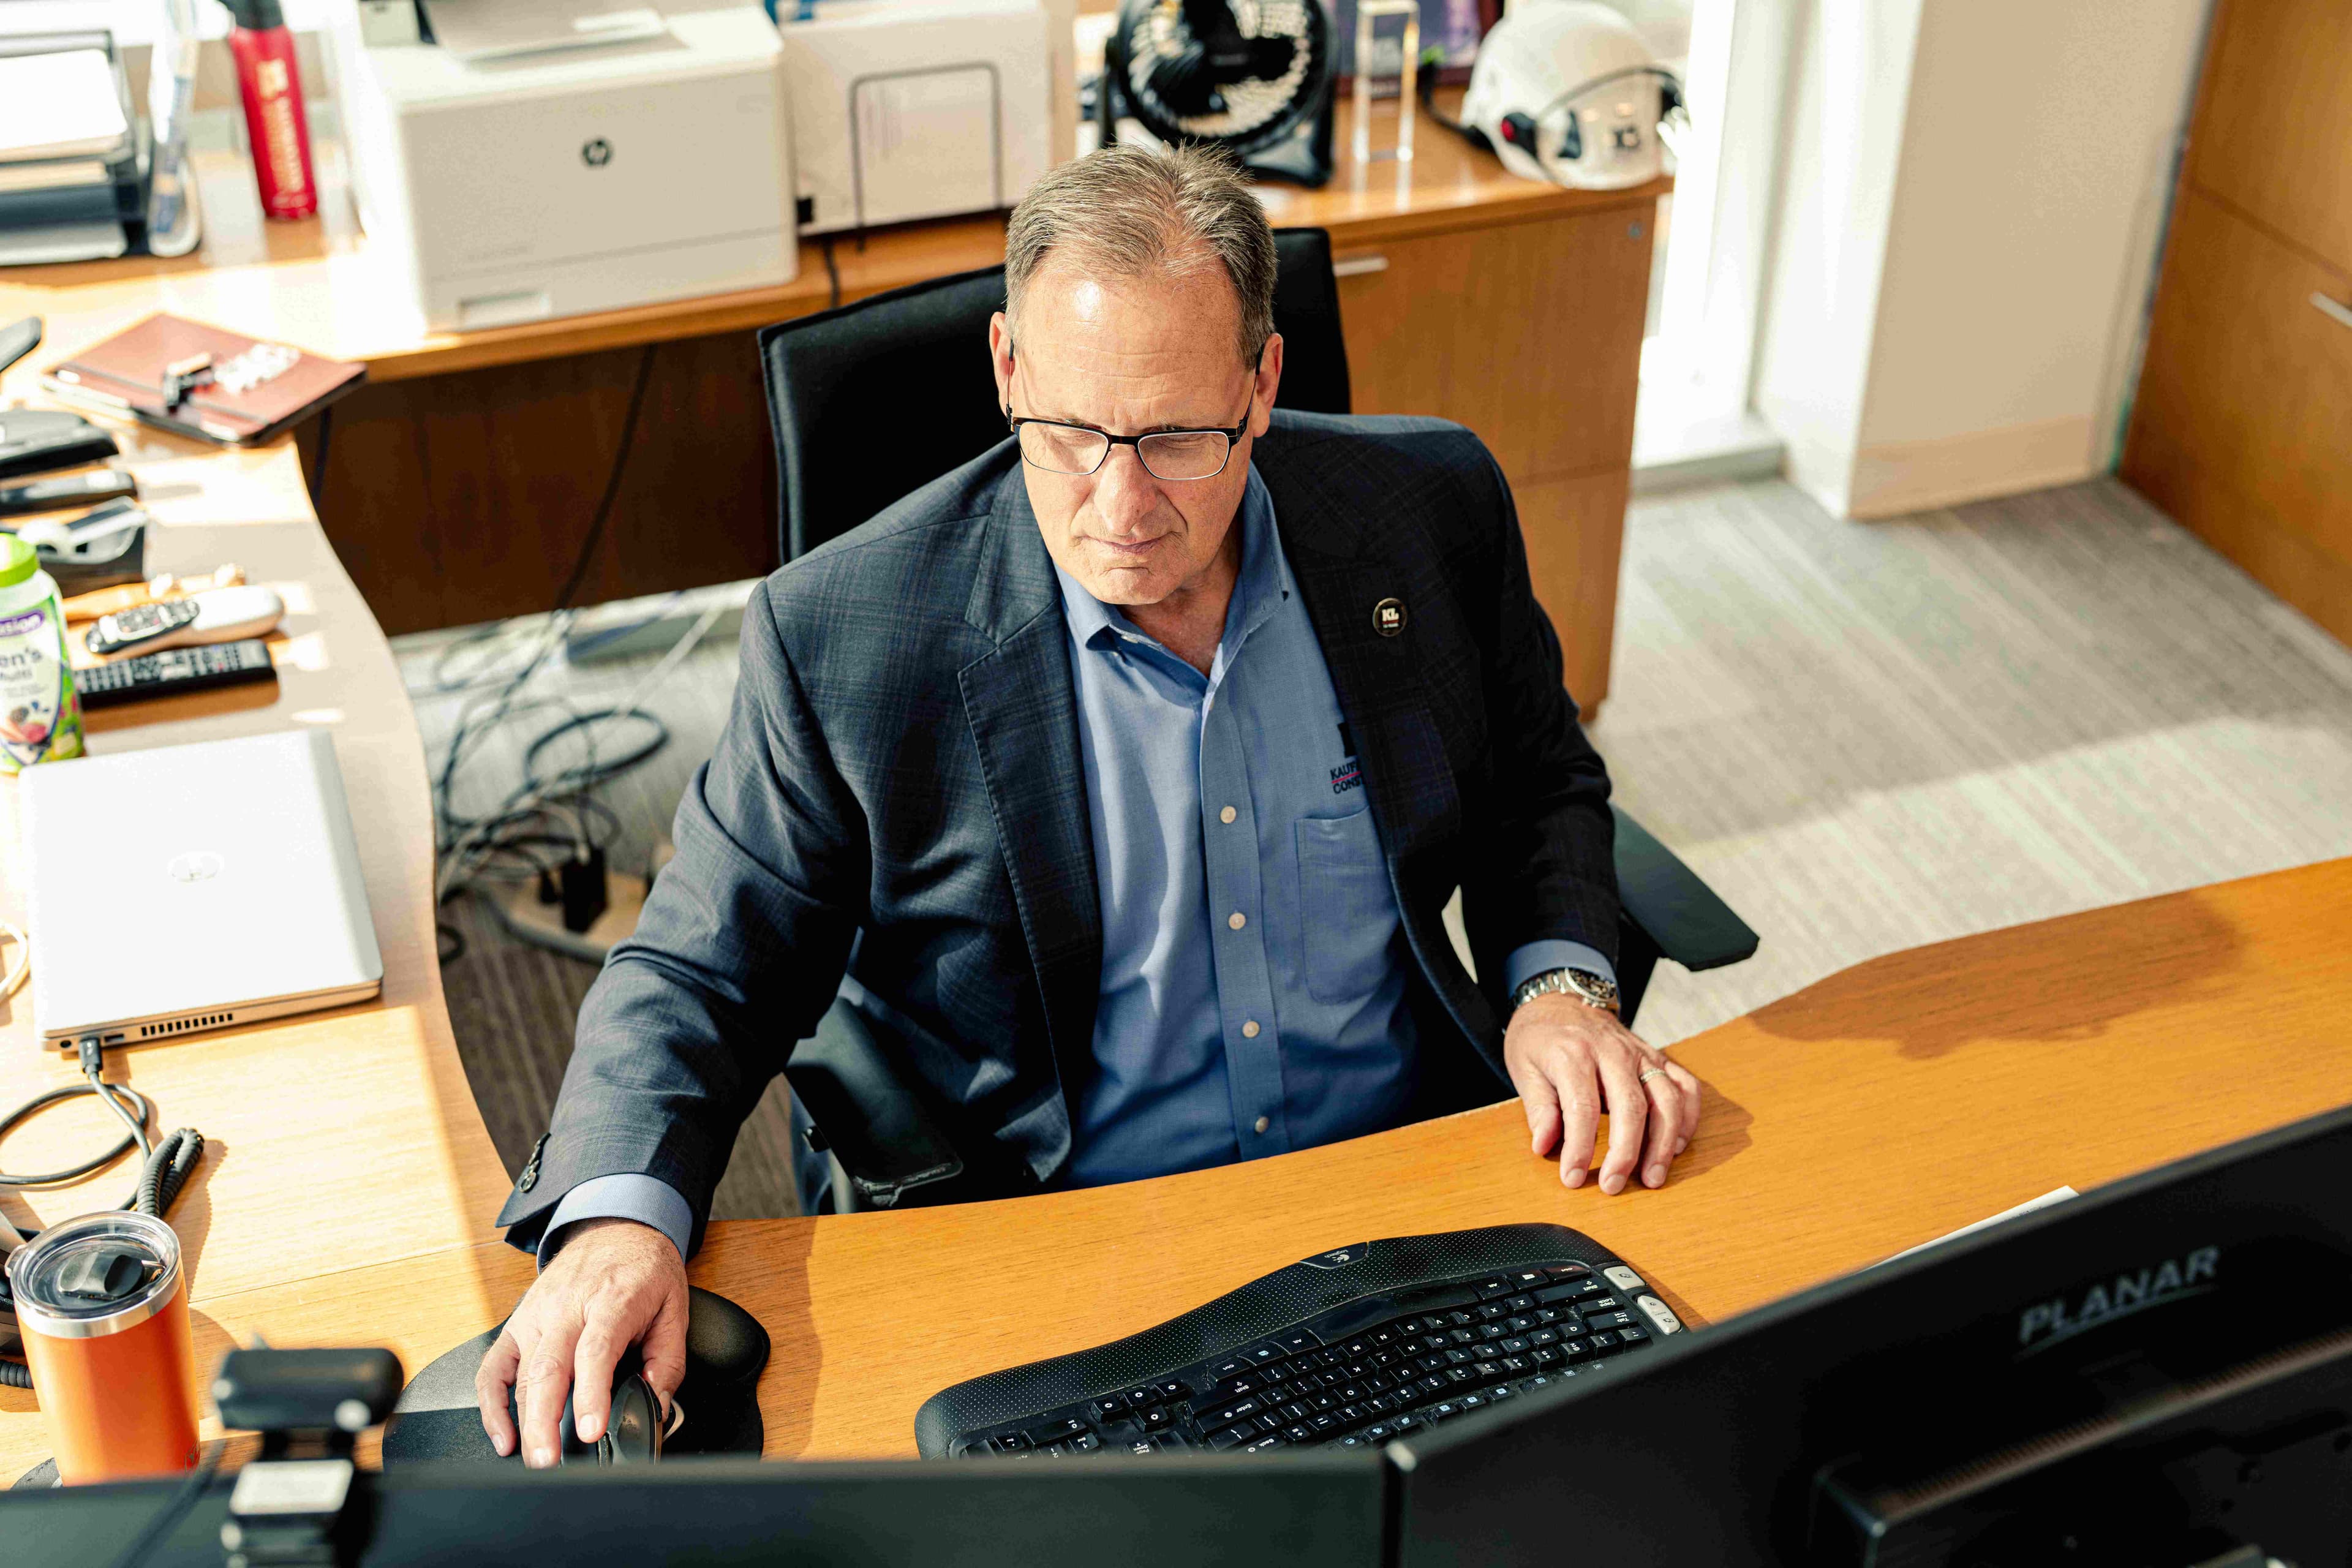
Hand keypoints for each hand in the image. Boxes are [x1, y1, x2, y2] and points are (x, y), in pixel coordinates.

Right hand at [476, 1217, 688, 1467]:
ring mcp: (536, 1315)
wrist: (616, 1226)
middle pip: (548, 1368)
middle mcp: (566, 1308)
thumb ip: (668, 1358)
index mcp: (610, 1300)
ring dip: (522, 1420)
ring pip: (520, 1372)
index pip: (595, 1351)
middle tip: (549, 1460)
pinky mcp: (517, 1323)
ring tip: (533, 1457)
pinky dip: (492, 1404)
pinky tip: (503, 1435)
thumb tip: (657, 1401)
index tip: (591, 1430)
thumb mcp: (674, 1306)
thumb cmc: (643, 1269)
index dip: (591, 1393)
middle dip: (544, 1421)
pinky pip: (494, 1367)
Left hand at [1503, 994, 1700, 1193]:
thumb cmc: (1539, 1040)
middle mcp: (1612, 1052)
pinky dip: (1689, 1117)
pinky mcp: (1657, 1057)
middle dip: (1625, 1154)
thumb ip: (1538, 1108)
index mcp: (1573, 1054)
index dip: (1580, 1149)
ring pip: (1666, 1099)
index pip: (1582, 1109)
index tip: (1572, 1178)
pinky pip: (1686, 1085)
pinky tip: (1679, 1145)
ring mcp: (1640, 1053)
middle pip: (1631, 1107)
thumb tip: (1544, 1146)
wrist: (1559, 1000)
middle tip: (1613, 1186)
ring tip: (1653, 1177)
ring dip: (1664, 1143)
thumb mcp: (1524, 1069)